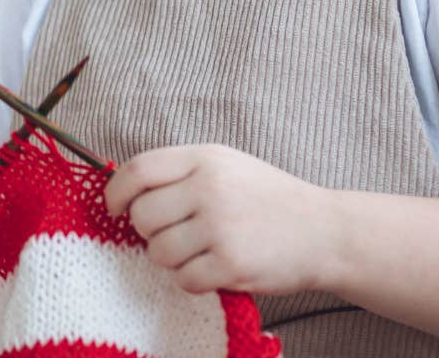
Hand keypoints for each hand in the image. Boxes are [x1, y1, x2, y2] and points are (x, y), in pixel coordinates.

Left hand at [104, 143, 338, 295]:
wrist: (325, 231)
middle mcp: (210, 188)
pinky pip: (183, 279)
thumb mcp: (227, 165)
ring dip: (172, 259)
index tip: (114, 209)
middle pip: (143, 216)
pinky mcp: (231, 264)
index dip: (116, 193)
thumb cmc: (268, 198)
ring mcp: (221, 227)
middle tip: (174, 234)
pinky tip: (214, 268)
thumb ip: (180, 172)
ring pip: (159, 252)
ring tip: (199, 251)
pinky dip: (193, 280)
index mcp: (205, 159)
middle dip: (149, 231)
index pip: (139, 170)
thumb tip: (125, 191)